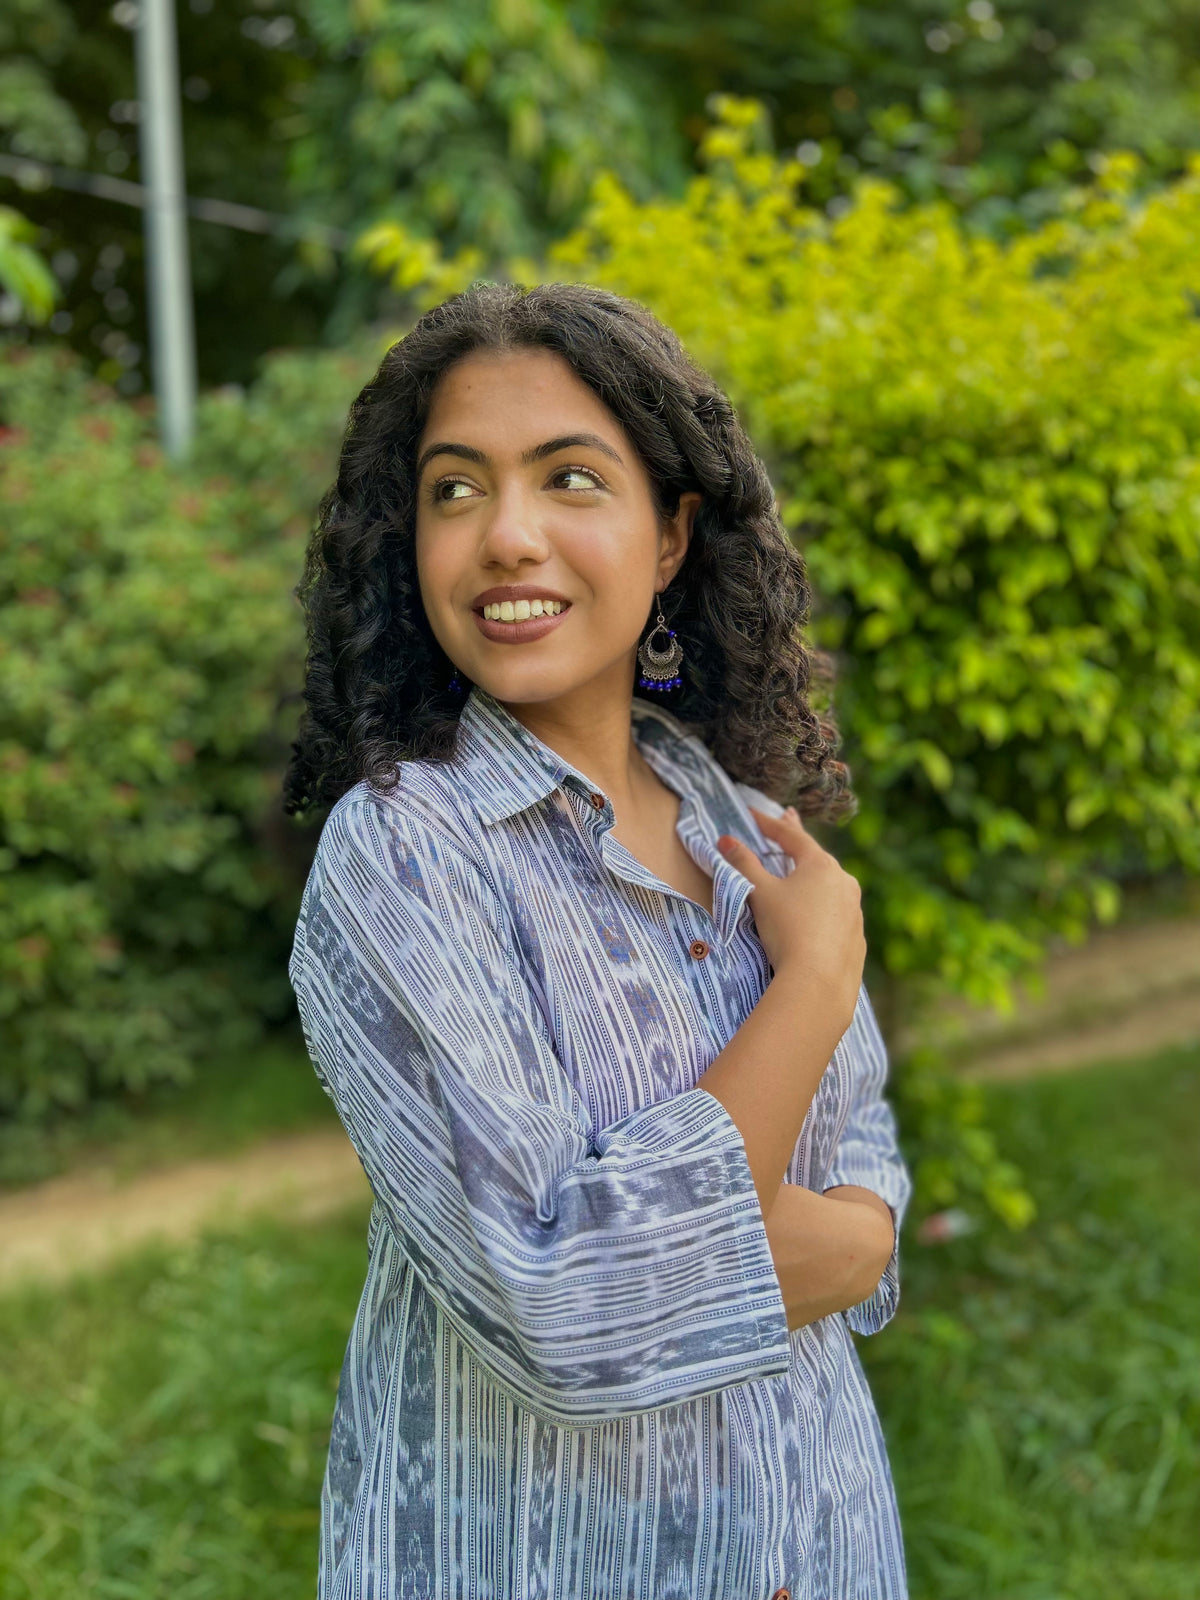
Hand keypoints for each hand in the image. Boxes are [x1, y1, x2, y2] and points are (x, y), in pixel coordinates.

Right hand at [717, 805, 865, 1037]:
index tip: (752, 813)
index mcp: (821, 866)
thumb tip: (725, 840)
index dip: (769, 824)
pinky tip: (819, 914)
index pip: (791, 836)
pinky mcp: (856, 938)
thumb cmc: (787, 929)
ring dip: (814, 874)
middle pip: (815, 855)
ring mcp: (854, 911)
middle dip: (797, 839)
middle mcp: (844, 882)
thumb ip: (743, 864)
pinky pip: (837, 913)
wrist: (819, 982)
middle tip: (790, 817)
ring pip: (830, 885)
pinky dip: (824, 906)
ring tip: (805, 868)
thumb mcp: (760, 893)